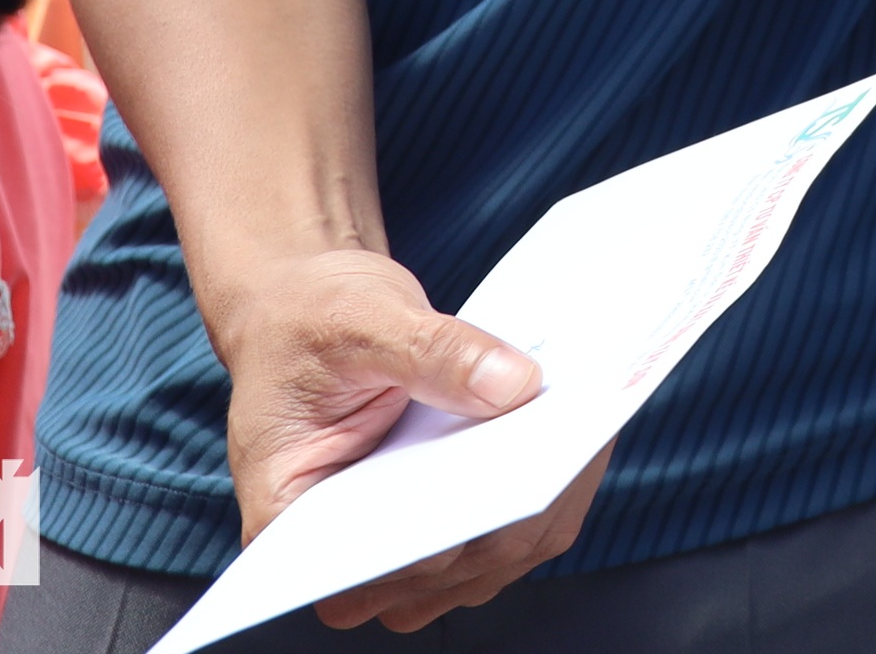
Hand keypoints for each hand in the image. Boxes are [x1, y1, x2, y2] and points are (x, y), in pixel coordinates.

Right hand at [205, 245, 589, 630]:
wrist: (316, 309)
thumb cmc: (311, 320)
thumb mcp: (360, 319)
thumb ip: (431, 352)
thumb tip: (514, 386)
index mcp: (288, 515)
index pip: (367, 561)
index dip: (440, 538)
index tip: (504, 486)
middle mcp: (345, 550)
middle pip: (445, 565)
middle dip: (513, 510)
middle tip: (573, 443)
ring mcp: (404, 541)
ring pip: (491, 556)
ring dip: (545, 501)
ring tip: (588, 431)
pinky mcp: (449, 516)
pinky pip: (511, 524)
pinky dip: (550, 484)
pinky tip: (580, 431)